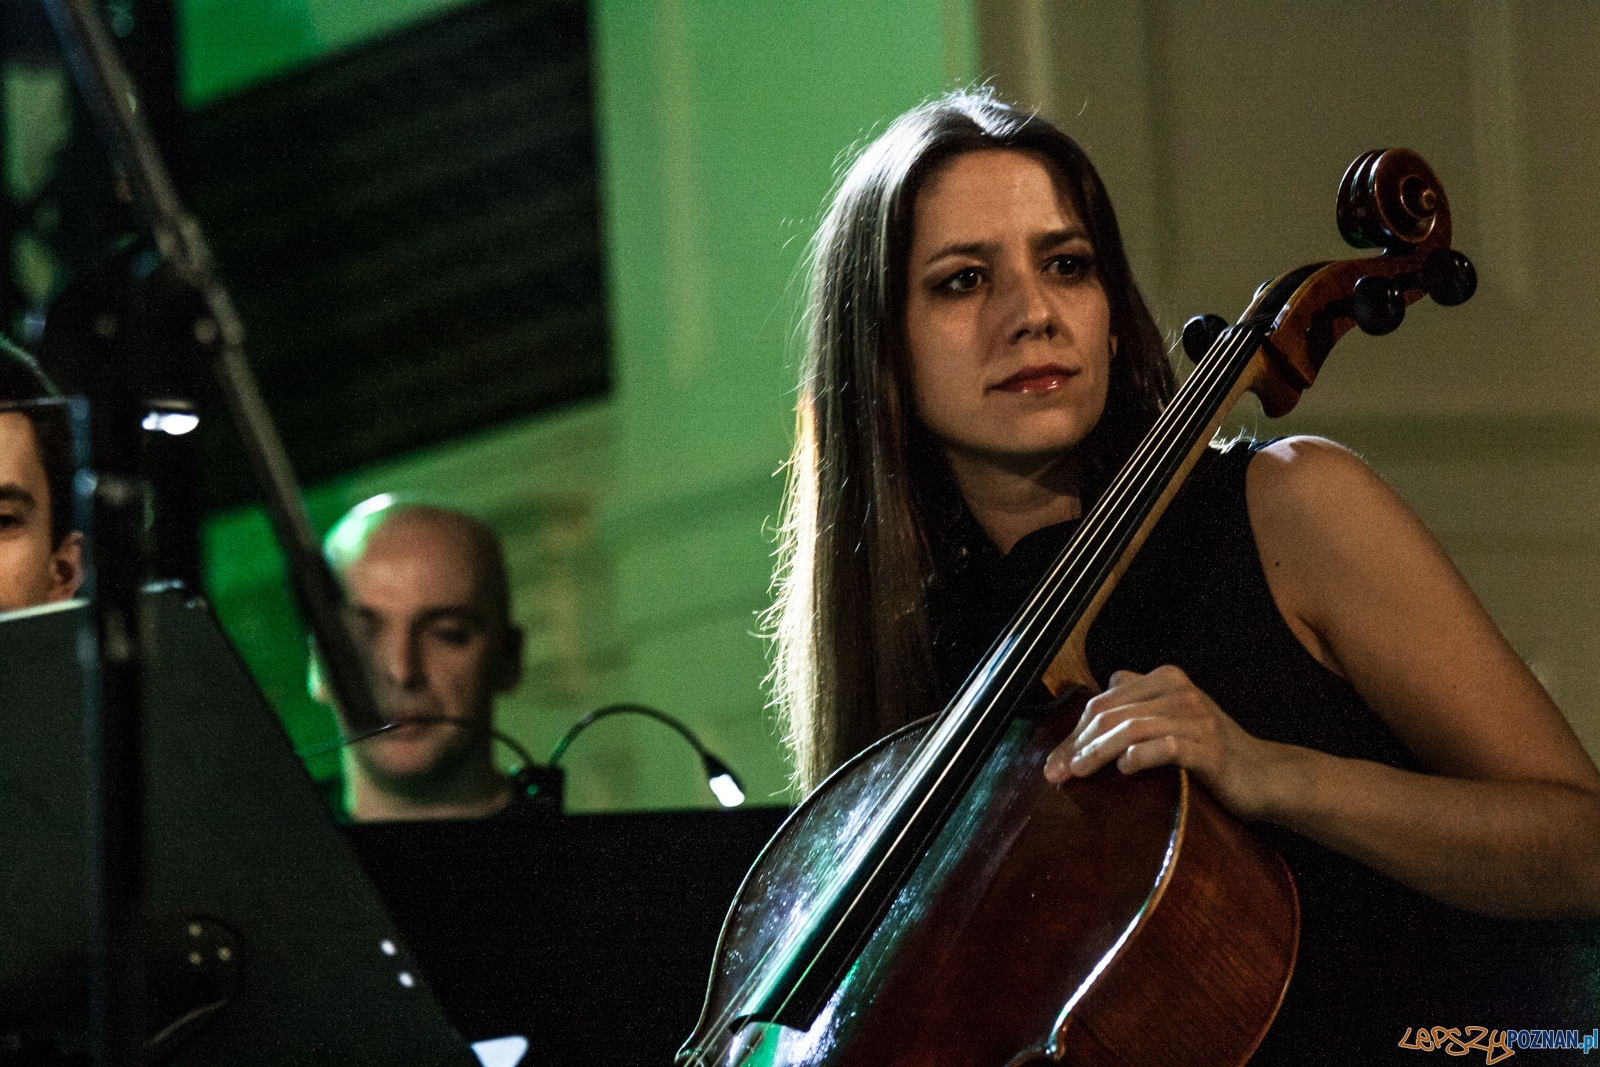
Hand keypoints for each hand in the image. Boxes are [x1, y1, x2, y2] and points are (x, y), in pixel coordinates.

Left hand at [1042, 665, 1280, 820]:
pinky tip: (1125, 769)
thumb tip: (1090, 713)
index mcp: (1166, 679)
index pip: (1105, 700)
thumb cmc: (1209, 752)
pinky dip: (1140, 757)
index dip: (1075, 730)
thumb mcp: (1171, 720)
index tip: (1056, 761)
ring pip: (1132, 728)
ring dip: (1099, 753)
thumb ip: (1137, 708)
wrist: (1265, 776)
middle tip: (1058, 772)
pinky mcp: (1209, 748)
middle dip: (1079, 743)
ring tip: (1080, 774)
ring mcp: (1196, 718)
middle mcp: (1179, 691)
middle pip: (1112, 713)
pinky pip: (1165, 747)